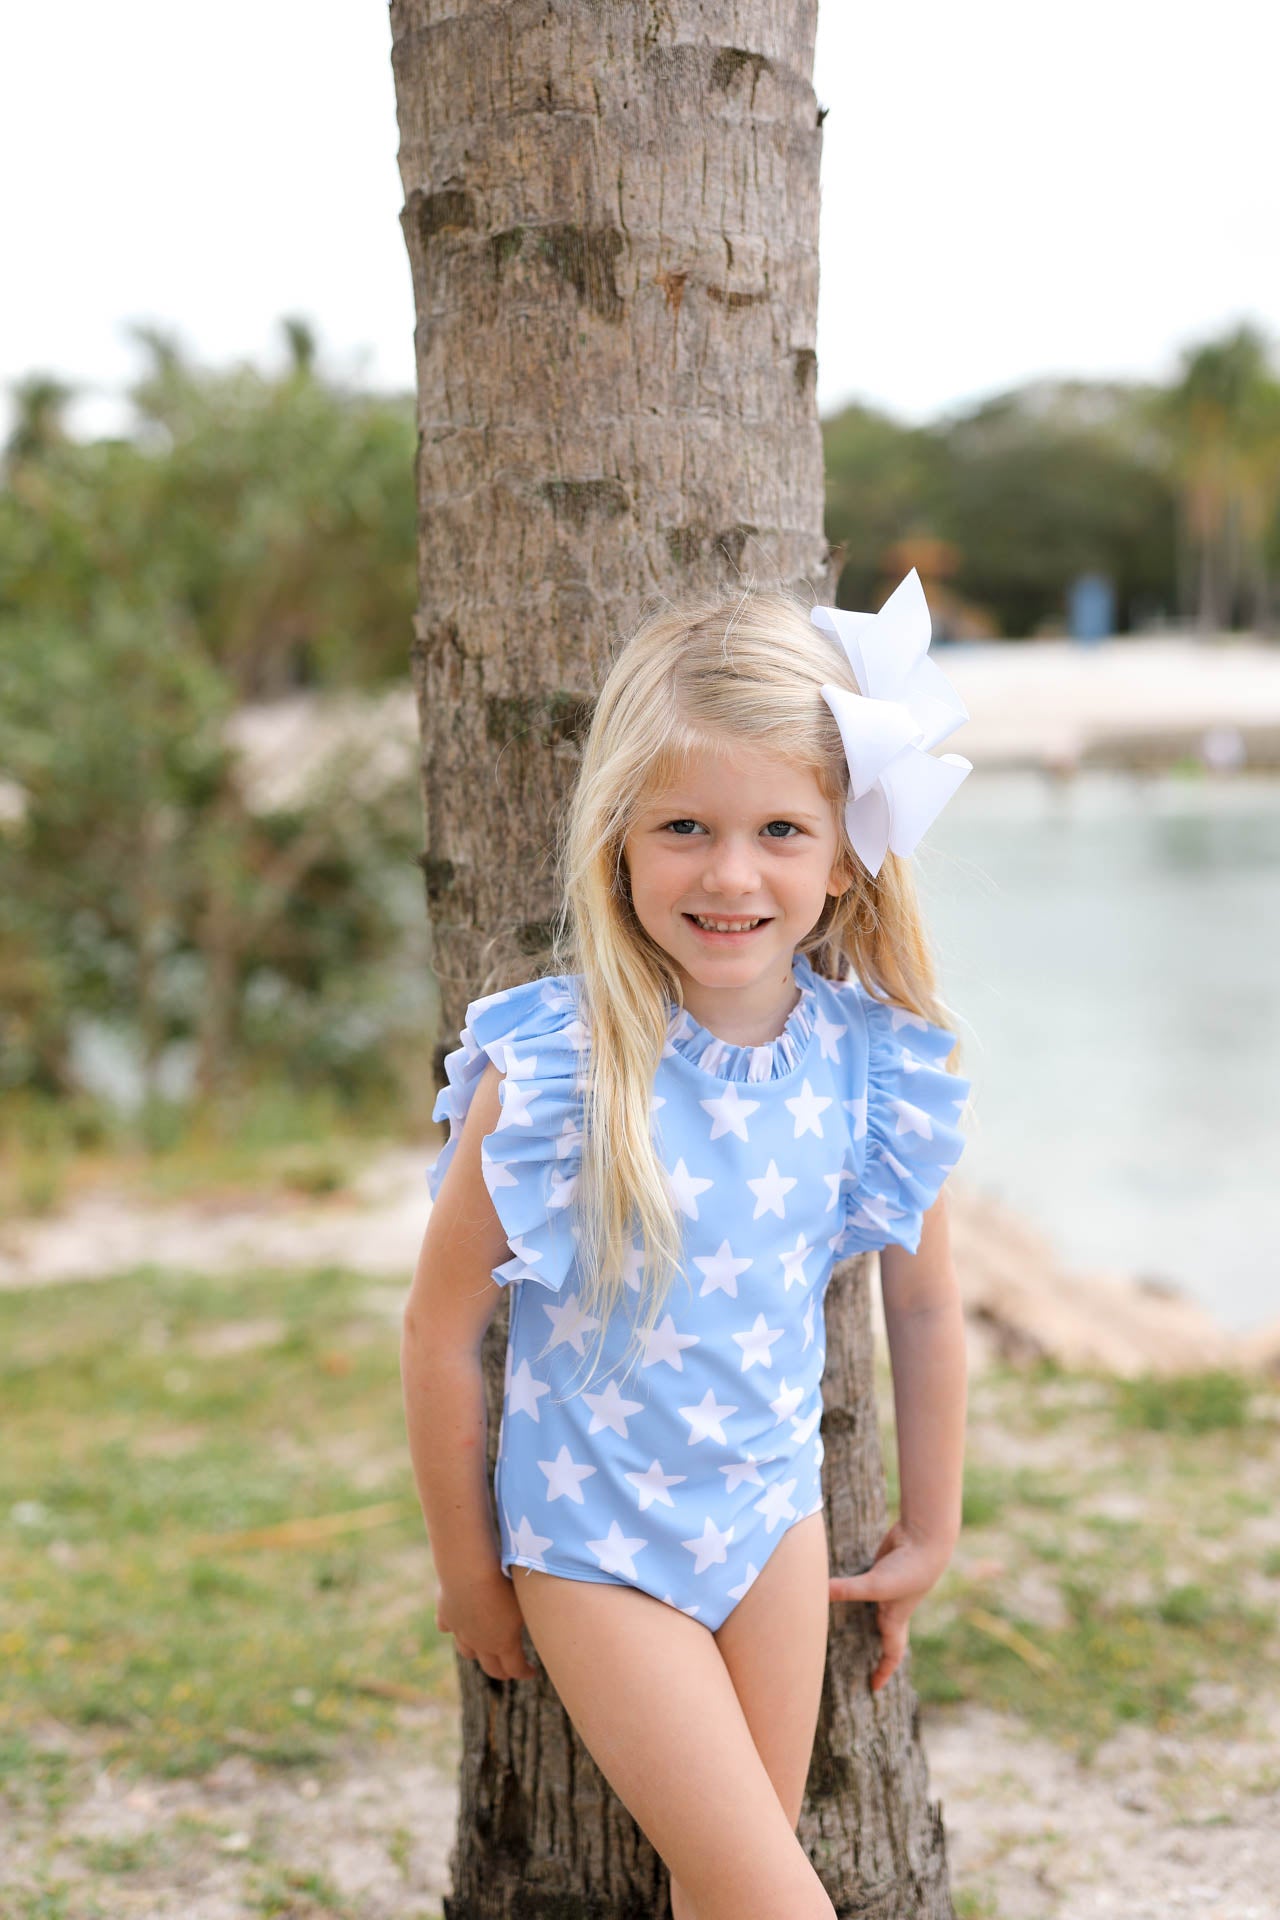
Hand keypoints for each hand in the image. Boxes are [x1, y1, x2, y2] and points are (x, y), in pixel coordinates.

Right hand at [436, 1566, 539, 1682]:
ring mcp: (460, 1631)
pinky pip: (447, 1628)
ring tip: (484, 1648)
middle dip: (502, 1671)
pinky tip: (456, 1623)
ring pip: (467, 1651)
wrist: (468, 1569)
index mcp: (504, 1643)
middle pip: (490, 1668)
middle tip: (510, 1670)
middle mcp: (480, 1643)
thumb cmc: (505, 1581)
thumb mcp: (529, 1599)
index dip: (525, 1672)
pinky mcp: (446, 1615)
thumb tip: (556, 1617)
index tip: (532, 1672)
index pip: (515, 1668)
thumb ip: (538, 1613)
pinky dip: (453, 1628)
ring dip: (477, 1653)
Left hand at [828, 1517, 953, 1692]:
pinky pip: (863, 1583)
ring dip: (859, 1616)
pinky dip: (851, 1587)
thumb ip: (847, 1590)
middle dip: (872, 1649)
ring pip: (870, 1608)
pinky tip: (834, 1585)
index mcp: (895, 1619)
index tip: (873, 1687)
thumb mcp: (875, 1585)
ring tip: (838, 1624)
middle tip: (856, 1660)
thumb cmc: (907, 1570)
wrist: (924, 1538)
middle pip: (882, 1634)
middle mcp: (891, 1606)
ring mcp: (886, 1586)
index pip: (891, 1654)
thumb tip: (816, 1592)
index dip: (883, 1672)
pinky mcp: (880, 1567)